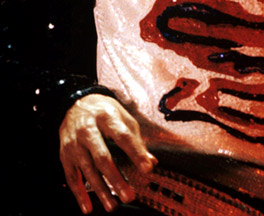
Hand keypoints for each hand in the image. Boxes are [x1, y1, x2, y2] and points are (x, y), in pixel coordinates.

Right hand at [59, 94, 157, 213]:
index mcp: (106, 117)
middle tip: (129, 195)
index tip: (147, 169)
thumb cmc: (104, 111)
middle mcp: (88, 129)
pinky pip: (72, 177)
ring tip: (113, 205)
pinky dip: (79, 194)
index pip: (123, 137)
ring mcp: (75, 143)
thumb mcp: (122, 117)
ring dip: (101, 190)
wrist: (76, 103)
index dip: (136, 153)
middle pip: (102, 157)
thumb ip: (136, 139)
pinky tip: (88, 207)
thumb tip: (151, 161)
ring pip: (87, 170)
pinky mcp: (65, 154)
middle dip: (116, 178)